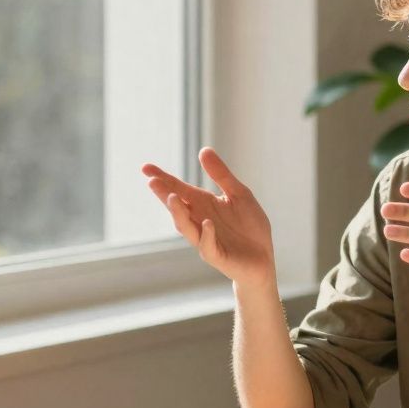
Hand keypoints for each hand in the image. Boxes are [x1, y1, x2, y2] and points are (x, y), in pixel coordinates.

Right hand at [142, 147, 275, 287]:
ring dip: (179, 214)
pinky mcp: (218, 256)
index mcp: (204, 205)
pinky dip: (207, 235)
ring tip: (173, 197)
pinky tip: (207, 223)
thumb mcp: (239, 194)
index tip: (145, 168)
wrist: (263, 258)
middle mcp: (199, 221)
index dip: (163, 179)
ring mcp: (206, 240)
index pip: (179, 189)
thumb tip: (203, 149)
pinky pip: (208, 246)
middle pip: (178, 207)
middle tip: (152, 182)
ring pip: (187, 228)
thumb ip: (221, 175)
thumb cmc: (249, 227)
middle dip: (165, 195)